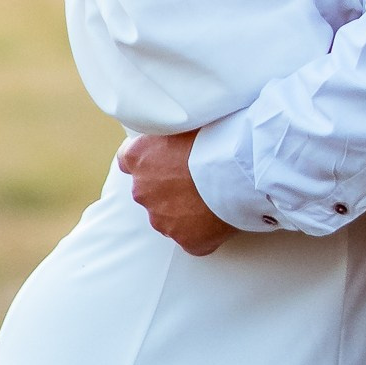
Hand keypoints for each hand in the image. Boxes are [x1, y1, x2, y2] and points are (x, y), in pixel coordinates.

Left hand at [119, 131, 233, 254]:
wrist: (238, 168)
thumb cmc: (217, 136)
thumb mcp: (184, 124)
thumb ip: (169, 136)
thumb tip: (174, 138)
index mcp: (138, 157)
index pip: (127, 161)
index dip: (148, 161)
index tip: (162, 160)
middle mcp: (142, 190)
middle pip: (149, 192)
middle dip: (168, 189)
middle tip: (196, 180)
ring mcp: (162, 219)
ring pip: (168, 218)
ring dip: (184, 211)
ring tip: (212, 199)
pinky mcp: (185, 240)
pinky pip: (191, 239)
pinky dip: (203, 233)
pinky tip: (220, 220)